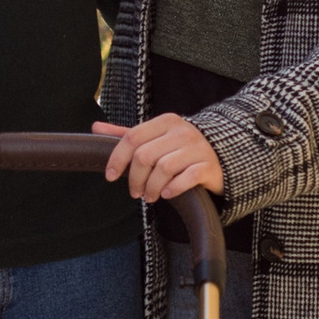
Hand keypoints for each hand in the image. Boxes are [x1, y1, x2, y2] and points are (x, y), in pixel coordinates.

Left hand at [93, 113, 225, 203]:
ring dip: (152, 187)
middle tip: (135, 192)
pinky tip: (167, 194)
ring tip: (150, 196)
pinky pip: (187, 178)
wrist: (222, 156)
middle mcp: (182, 132)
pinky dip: (173, 188)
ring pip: (164, 168)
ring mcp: (197, 148)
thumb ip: (127, 134)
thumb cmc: (181, 149)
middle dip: (135, 179)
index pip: (132, 137)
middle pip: (145, 156)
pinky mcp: (209, 166)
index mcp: (166, 122)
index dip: (117, 159)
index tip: (110, 176)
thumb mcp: (155, 137)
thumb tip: (96, 127)